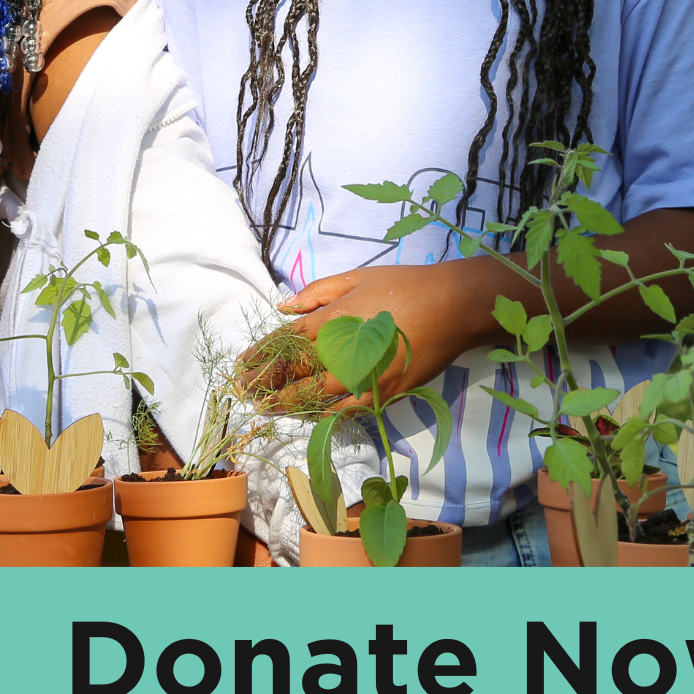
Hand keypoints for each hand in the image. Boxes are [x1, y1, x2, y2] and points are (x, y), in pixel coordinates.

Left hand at [245, 263, 496, 409]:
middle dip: (265, 384)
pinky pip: (347, 410)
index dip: (260, 356)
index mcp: (332, 319)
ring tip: (266, 407)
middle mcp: (341, 352)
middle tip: (244, 391)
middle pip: (293, 373)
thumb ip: (318, 292)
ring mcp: (362, 377)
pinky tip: (310, 416)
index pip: (284, 342)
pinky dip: (325, 414)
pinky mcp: (384, 393)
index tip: (241, 365)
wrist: (452, 306)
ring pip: (314, 397)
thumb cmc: (404, 285)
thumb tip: (283, 306)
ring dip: (287, 403)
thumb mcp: (357, 277)